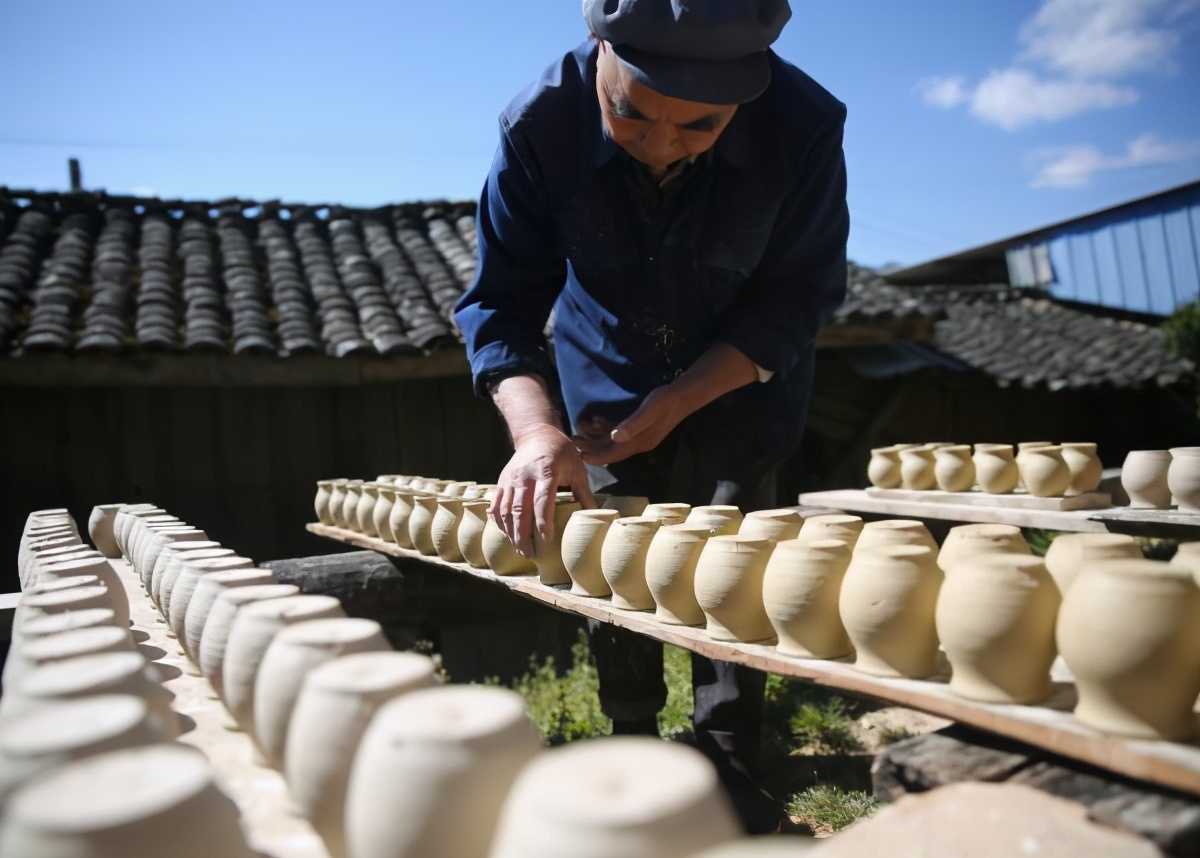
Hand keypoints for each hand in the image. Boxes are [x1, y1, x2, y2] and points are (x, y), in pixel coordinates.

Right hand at [491, 427, 595, 556]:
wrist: (537, 434)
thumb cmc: (561, 452)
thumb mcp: (577, 469)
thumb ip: (584, 494)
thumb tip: (596, 516)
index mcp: (545, 472)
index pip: (542, 500)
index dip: (544, 521)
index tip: (547, 539)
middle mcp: (524, 476)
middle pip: (520, 510)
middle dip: (523, 535)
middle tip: (530, 554)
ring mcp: (510, 480)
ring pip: (506, 510)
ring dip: (511, 533)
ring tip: (520, 550)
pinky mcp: (501, 482)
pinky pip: (497, 505)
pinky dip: (499, 521)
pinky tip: (506, 535)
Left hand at [578, 385, 684, 465]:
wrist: (681, 397)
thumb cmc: (664, 402)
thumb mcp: (648, 412)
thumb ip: (632, 425)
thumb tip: (615, 436)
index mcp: (638, 442)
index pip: (613, 455)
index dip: (596, 456)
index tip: (580, 455)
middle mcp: (637, 443)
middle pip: (610, 450)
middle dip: (591, 447)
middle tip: (573, 441)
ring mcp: (638, 437)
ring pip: (612, 442)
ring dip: (596, 438)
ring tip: (579, 432)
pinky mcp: (639, 429)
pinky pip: (619, 434)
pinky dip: (606, 430)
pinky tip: (597, 422)